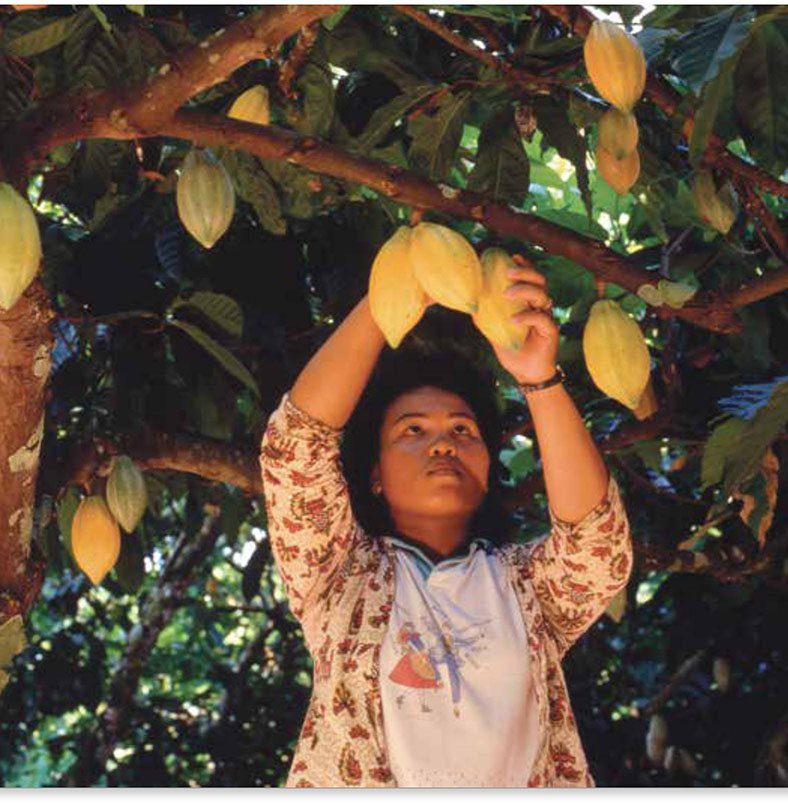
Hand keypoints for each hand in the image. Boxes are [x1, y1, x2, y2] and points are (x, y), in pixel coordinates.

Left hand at [488, 256, 559, 383]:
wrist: (526, 373)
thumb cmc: (513, 350)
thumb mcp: (495, 330)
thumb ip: (487, 315)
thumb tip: (469, 303)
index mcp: (530, 303)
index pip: (531, 279)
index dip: (524, 266)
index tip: (512, 256)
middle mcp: (541, 307)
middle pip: (540, 281)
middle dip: (525, 273)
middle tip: (507, 273)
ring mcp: (547, 317)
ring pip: (542, 295)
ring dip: (524, 290)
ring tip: (506, 293)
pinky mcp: (550, 330)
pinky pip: (541, 318)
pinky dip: (526, 316)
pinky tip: (513, 319)